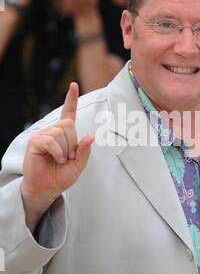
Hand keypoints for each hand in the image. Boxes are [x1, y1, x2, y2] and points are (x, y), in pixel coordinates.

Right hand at [21, 83, 93, 230]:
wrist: (47, 188)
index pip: (68, 113)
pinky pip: (51, 140)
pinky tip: (54, 159)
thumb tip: (90, 137)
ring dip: (64, 150)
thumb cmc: (61, 175)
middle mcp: (53, 131)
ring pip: (61, 132)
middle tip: (67, 157)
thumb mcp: (79, 165)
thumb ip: (84, 151)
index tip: (74, 85)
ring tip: (59, 160)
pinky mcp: (35, 141)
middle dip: (72, 143)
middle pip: (69, 124)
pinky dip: (57, 152)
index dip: (71, 99)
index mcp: (64, 134)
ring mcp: (43, 135)